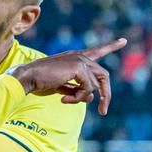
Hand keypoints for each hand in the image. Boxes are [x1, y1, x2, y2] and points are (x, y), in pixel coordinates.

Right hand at [11, 38, 125, 114]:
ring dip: (81, 98)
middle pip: (103, 76)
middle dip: (106, 95)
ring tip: (65, 99)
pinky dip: (77, 97)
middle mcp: (80, 57)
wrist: (28, 77)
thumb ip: (77, 90)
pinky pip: (88, 88)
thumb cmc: (40, 82)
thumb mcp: (62, 87)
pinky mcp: (79, 67)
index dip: (110, 46)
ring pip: (95, 86)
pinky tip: (63, 98)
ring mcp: (81, 60)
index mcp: (75, 58)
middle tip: (103, 111)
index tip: (123, 41)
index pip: (97, 51)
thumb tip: (90, 99)